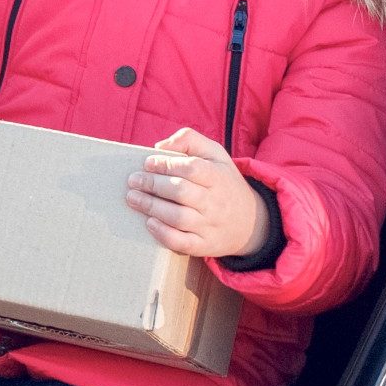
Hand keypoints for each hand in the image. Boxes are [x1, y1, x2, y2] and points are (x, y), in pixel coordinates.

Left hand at [128, 128, 268, 259]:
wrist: (252, 222)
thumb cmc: (224, 182)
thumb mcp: (215, 154)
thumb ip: (189, 140)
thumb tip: (160, 146)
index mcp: (218, 177)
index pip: (191, 168)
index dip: (166, 164)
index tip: (148, 163)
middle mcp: (216, 202)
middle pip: (181, 192)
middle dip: (153, 185)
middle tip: (133, 180)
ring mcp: (210, 226)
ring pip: (179, 217)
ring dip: (152, 207)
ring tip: (133, 198)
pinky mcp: (205, 245)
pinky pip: (183, 243)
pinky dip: (164, 234)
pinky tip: (149, 223)